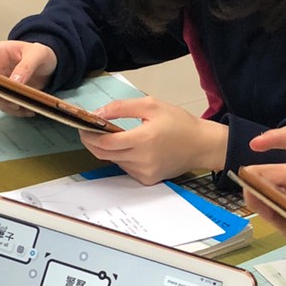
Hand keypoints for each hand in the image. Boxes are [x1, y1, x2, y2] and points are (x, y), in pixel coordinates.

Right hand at [0, 41, 57, 116]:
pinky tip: (28, 110)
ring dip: (2, 104)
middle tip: (2, 100)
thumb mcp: (37, 55)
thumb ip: (26, 67)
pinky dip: (14, 110)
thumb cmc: (41, 53)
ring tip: (21, 106)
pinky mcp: (6, 94)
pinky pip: (3, 105)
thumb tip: (14, 81)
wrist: (51, 63)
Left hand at [81, 97, 226, 185]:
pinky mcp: (148, 179)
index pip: (105, 142)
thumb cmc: (179, 123)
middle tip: (89, 131)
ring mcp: (144, 172)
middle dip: (92, 143)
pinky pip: (126, 168)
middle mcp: (142, 159)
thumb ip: (121, 108)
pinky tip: (132, 148)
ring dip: (109, 149)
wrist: (202, 145)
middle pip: (104, 154)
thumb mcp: (151, 105)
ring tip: (114, 136)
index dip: (89, 135)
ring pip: (114, 161)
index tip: (83, 126)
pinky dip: (123, 158)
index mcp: (143, 139)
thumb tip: (98, 113)